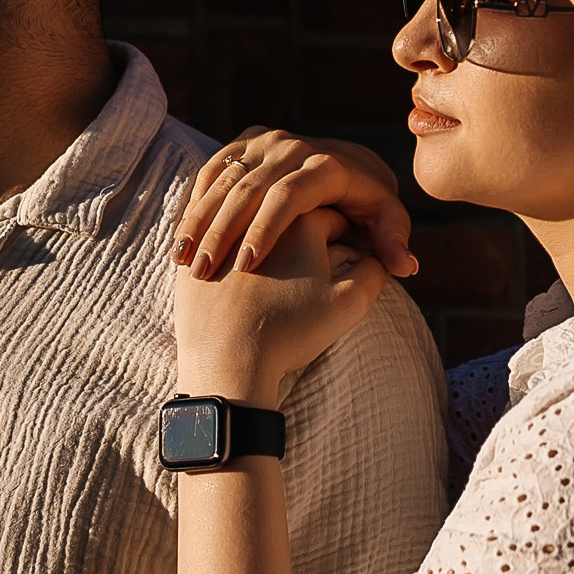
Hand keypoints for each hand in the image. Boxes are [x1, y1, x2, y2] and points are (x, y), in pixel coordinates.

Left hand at [174, 209, 386, 400]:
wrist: (227, 362)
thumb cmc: (289, 331)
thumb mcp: (349, 304)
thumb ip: (375, 272)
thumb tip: (382, 259)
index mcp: (300, 216)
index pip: (333, 216)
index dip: (348, 235)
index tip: (350, 255)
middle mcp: (256, 210)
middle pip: (289, 212)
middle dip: (306, 231)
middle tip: (316, 262)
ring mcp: (218, 227)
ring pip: (245, 213)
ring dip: (261, 227)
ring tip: (276, 261)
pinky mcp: (191, 249)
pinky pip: (208, 230)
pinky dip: (223, 235)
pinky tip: (235, 260)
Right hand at [176, 131, 413, 282]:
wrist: (349, 171)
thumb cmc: (371, 208)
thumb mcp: (387, 223)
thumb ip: (394, 244)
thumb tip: (405, 266)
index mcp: (326, 164)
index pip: (288, 196)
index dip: (265, 230)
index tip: (245, 267)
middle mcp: (293, 145)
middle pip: (249, 188)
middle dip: (223, 231)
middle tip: (203, 272)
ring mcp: (266, 140)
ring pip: (224, 179)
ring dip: (202, 220)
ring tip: (184, 262)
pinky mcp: (245, 143)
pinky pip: (213, 171)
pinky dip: (196, 204)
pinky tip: (183, 242)